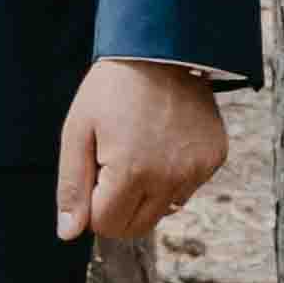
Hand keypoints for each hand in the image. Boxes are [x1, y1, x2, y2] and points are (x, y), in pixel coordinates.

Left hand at [57, 59, 225, 244]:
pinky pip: (187, 189)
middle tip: (113, 162)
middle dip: (118, 205)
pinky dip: (172, 176)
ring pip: (163, 210)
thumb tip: (69, 234)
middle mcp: (169, 178)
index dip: (93, 204)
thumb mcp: (78, 131)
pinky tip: (164, 143)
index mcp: (131, 172)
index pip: (107, 225)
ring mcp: (196, 170)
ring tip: (139, 149)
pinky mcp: (214, 159)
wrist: (162, 49)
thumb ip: (72, 186)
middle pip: (136, 226)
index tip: (94, 171)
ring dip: (146, 193)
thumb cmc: (112, 88)